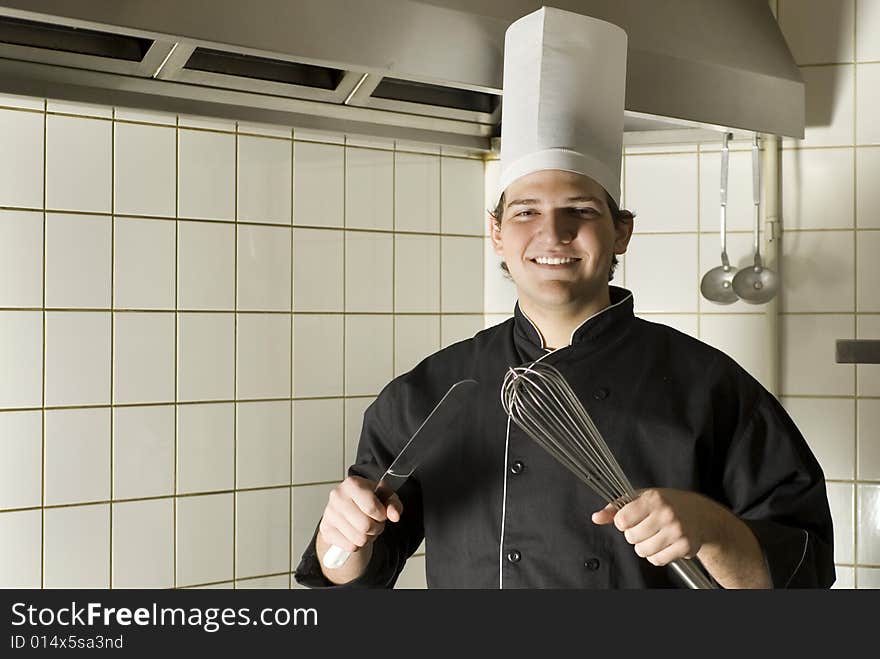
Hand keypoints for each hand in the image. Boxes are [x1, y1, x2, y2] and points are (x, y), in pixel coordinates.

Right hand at [318, 475, 403, 553]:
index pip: (372, 508)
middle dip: (376, 528)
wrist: (348, 507)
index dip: (381, 515)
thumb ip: (393, 504)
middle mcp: (338, 496)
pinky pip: (350, 547)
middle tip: (375, 523)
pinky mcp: (326, 530)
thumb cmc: (368, 500)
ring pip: (359, 539)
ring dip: (368, 538)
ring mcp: (329, 514)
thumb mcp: (385, 497)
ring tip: (366, 528)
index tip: (381, 513)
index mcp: (352, 484)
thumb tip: (394, 515)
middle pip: (365, 526)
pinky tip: (355, 533)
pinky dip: (357, 544)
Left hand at [591, 488, 721, 566]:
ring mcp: (677, 531)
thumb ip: (616, 507)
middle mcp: (666, 514)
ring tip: (654, 536)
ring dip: (644, 546)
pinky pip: (657, 560)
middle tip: (645, 527)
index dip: (622, 522)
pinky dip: (656, 556)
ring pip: (643, 551)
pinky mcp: (685, 546)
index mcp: (653, 498)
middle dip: (634, 535)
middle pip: (631, 537)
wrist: (700, 514)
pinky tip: (663, 544)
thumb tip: (596, 517)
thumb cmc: (667, 504)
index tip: (630, 519)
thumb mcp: (641, 498)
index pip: (622, 520)